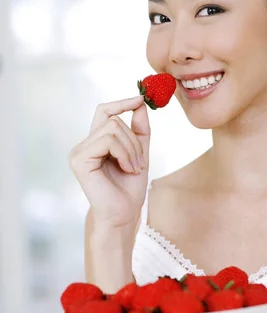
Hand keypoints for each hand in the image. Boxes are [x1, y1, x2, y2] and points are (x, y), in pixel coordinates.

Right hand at [68, 96, 149, 228]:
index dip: (122, 102)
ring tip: (134, 168)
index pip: (104, 111)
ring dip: (132, 149)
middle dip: (134, 139)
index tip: (141, 98)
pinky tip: (127, 169)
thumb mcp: (140, 153)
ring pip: (113, 128)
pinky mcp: (79, 160)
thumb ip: (140, 129)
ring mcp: (78, 152)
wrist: (124, 214)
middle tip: (140, 162)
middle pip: (114, 119)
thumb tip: (140, 103)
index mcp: (95, 143)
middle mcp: (84, 145)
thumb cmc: (129, 189)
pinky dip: (124, 153)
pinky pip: (108, 140)